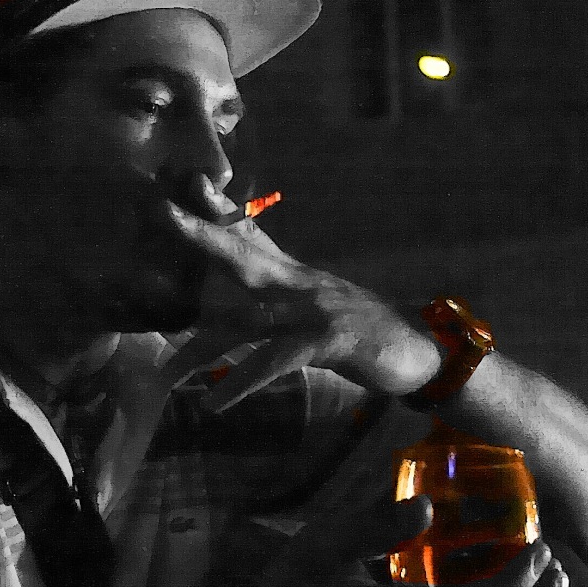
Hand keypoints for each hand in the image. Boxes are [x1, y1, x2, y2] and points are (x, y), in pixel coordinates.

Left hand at [166, 174, 442, 410]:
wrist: (422, 350)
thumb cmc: (363, 332)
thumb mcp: (318, 305)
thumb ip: (281, 296)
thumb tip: (245, 296)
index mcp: (295, 276)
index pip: (251, 236)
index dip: (219, 211)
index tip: (188, 185)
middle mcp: (301, 285)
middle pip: (244, 256)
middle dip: (204, 235)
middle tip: (165, 215)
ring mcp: (315, 310)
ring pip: (249, 319)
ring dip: (204, 346)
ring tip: (170, 371)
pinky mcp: (328, 341)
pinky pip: (274, 361)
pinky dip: (243, 381)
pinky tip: (217, 401)